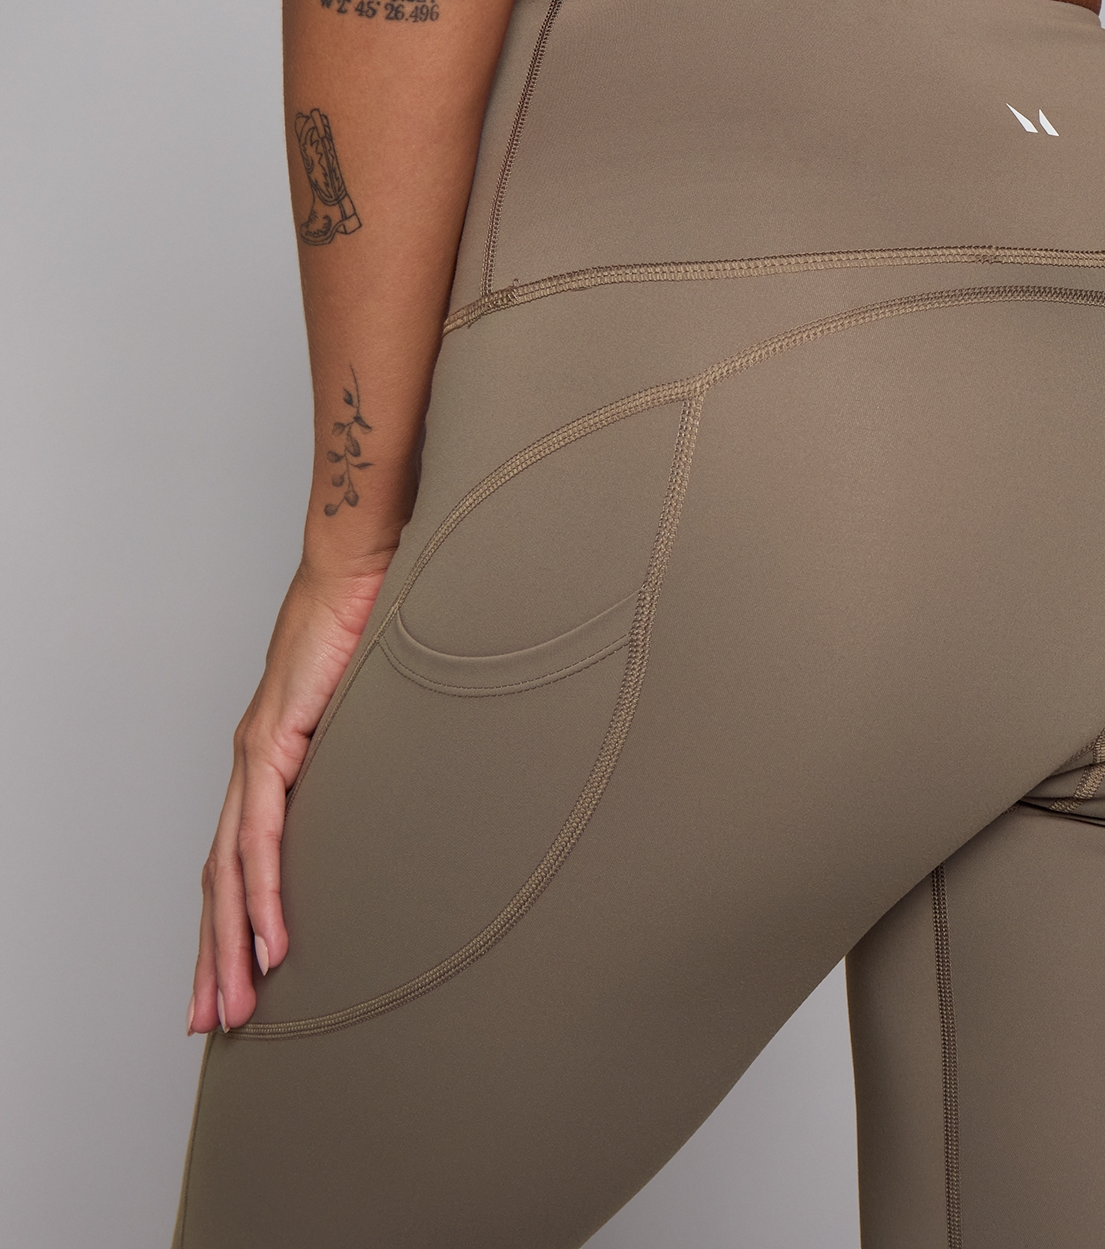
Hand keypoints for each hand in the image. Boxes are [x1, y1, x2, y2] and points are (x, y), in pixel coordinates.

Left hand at [188, 558, 389, 1033]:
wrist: (358, 570)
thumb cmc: (371, 624)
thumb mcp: (372, 709)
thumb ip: (370, 749)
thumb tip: (403, 784)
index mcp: (270, 760)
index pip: (236, 860)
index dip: (230, 922)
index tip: (234, 978)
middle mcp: (249, 765)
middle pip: (219, 882)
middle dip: (216, 957)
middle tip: (216, 1021)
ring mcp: (254, 755)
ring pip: (229, 873)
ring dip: (232, 945)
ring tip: (239, 1003)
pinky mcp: (272, 744)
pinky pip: (261, 836)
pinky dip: (262, 894)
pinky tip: (272, 942)